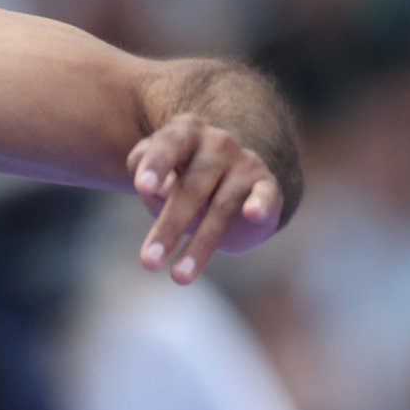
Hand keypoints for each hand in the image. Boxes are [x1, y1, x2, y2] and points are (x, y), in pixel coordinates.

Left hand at [126, 113, 284, 282]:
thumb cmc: (178, 177)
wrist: (229, 178)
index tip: (142, 188)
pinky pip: (265, 194)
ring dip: (200, 245)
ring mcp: (244, 163)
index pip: (167, 145)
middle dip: (169, 227)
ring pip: (221, 207)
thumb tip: (153, 188)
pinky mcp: (268, 185)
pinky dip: (260, 204)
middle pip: (191, 188)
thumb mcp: (156, 175)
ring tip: (178, 277)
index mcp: (184, 132)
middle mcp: (217, 143)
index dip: (155, 165)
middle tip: (148, 262)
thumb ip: (146, 175)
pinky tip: (252, 214)